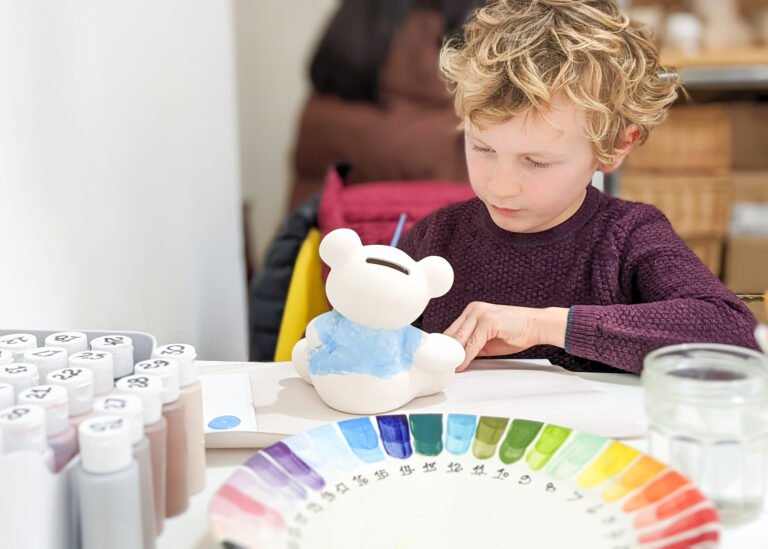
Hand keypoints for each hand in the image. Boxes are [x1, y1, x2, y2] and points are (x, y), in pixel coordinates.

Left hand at [444, 302, 568, 371]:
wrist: (537, 325)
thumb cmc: (515, 332)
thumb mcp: (488, 340)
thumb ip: (472, 345)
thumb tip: (457, 357)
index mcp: (472, 311)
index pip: (452, 330)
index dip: (446, 347)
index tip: (440, 359)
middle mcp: (473, 309)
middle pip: (453, 334)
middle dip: (446, 351)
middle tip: (440, 366)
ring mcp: (480, 313)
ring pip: (461, 338)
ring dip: (454, 355)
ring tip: (448, 368)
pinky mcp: (488, 321)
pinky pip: (473, 343)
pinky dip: (466, 356)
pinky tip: (462, 365)